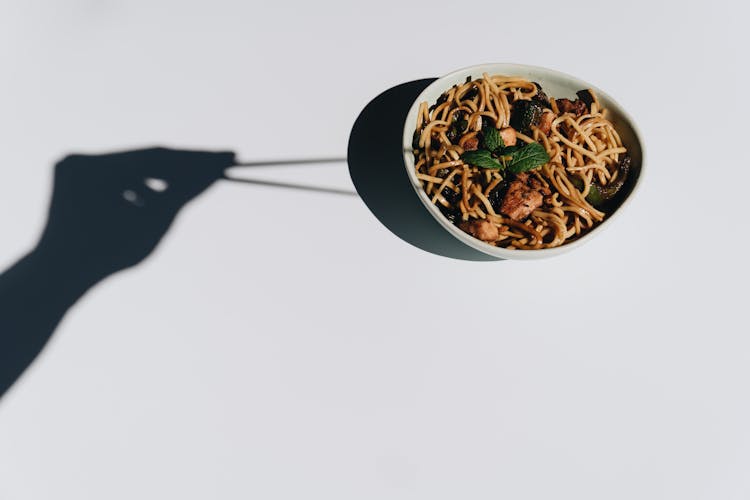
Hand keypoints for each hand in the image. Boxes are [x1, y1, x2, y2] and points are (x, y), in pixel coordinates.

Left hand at [36, 147, 234, 277]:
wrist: (56, 277)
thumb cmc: (107, 254)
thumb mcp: (153, 223)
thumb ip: (184, 193)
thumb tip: (216, 171)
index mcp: (93, 166)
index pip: (157, 157)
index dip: (197, 159)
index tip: (228, 157)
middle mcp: (80, 158)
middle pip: (144, 160)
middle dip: (183, 167)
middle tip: (220, 165)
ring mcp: (74, 166)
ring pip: (131, 169)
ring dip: (160, 179)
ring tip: (186, 191)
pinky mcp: (74, 177)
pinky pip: (114, 178)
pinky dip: (136, 188)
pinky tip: (149, 207)